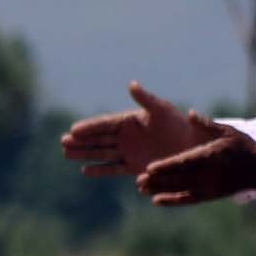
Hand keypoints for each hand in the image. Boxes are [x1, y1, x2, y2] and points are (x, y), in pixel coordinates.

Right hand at [59, 82, 208, 178]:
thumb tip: (132, 84)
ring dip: (85, 154)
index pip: (105, 124)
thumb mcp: (162, 109)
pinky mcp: (135, 166)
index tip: (73, 130)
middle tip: (62, 142)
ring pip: (102, 153)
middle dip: (81, 141)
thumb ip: (145, 99)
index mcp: (130, 120)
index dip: (89, 127)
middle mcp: (127, 136)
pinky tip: (85, 171)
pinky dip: (101, 170)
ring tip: (66, 154)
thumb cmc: (179, 123)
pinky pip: (114, 168)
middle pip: (99, 139)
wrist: (193, 144)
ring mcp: (130, 152)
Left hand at [137, 126, 255, 206]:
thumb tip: (190, 113)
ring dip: (160, 190)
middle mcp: (209, 175)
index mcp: (211, 156)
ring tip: (141, 189)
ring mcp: (209, 187)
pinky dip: (172, 201)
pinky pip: (188, 200)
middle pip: (178, 179)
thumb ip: (207, 124)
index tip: (150, 168)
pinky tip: (157, 201)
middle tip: (138, 180)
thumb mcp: (228, 131)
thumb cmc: (243, 147)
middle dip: (158, 180)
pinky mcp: (210, 195)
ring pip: (180, 190)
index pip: (184, 162)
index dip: (166, 166)